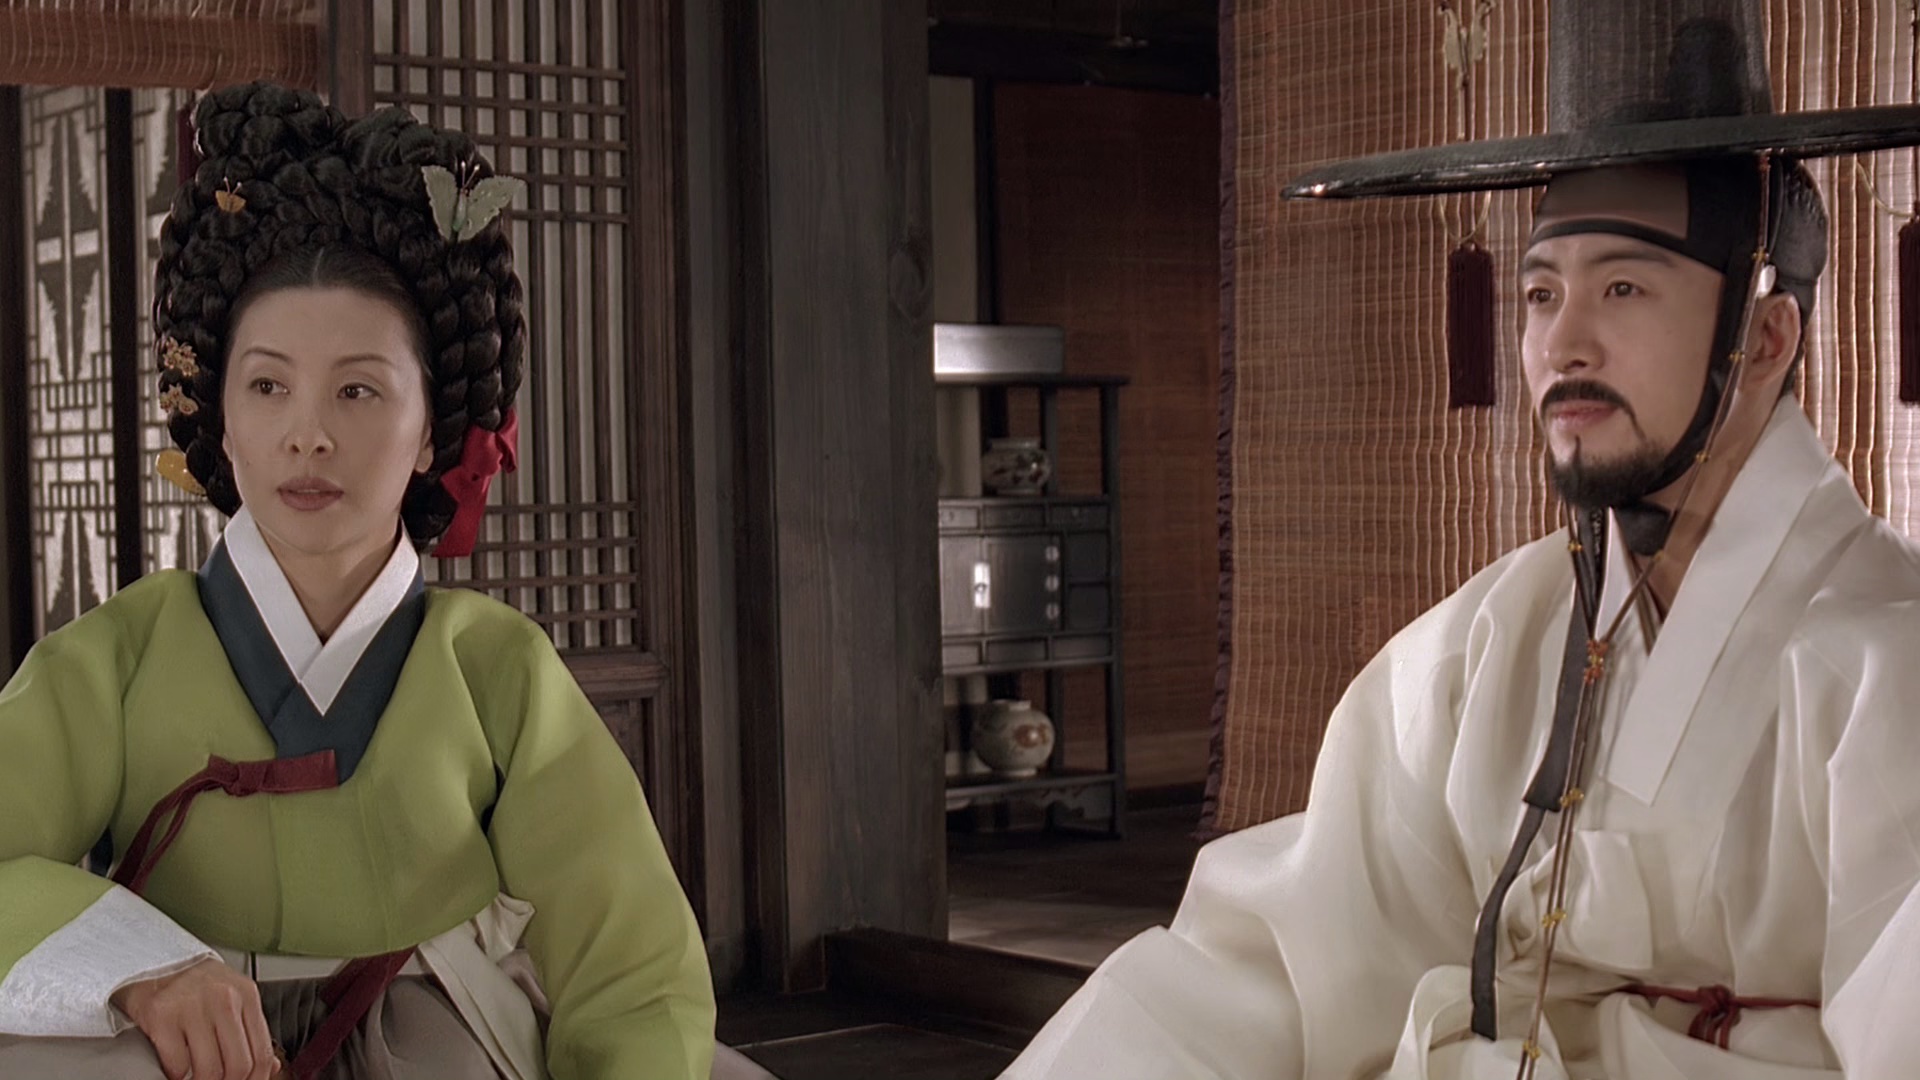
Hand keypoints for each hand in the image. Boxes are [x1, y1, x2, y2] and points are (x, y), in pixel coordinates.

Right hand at [111, 957, 281, 1079]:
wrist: (153, 960)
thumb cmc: (195, 982)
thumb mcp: (233, 997)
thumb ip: (251, 1029)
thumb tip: (270, 1067)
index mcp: (246, 995)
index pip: (262, 1051)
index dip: (256, 1079)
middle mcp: (223, 999)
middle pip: (238, 1065)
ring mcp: (192, 1007)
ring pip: (209, 1069)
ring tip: (197, 1078)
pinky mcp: (161, 1017)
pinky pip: (177, 1064)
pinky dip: (177, 1075)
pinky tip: (177, 1069)